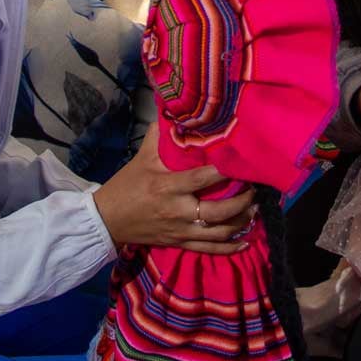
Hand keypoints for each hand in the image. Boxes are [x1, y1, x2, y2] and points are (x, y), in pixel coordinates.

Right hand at [93, 126, 254, 253]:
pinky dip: (230, 248)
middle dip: (241, 201)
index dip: (224, 171)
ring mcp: (180, 231)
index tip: (241, 163)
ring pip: (219, 232)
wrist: (107, 219)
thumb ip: (159, 134)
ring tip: (254, 209)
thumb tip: (174, 110)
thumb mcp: (142, 156)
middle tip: (253, 189)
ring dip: (241, 222)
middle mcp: (177, 211)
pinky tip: (246, 241)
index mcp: (168, 187)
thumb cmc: (127, 184)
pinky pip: (209, 250)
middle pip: (218, 211)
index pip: (201, 178)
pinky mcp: (179, 243)